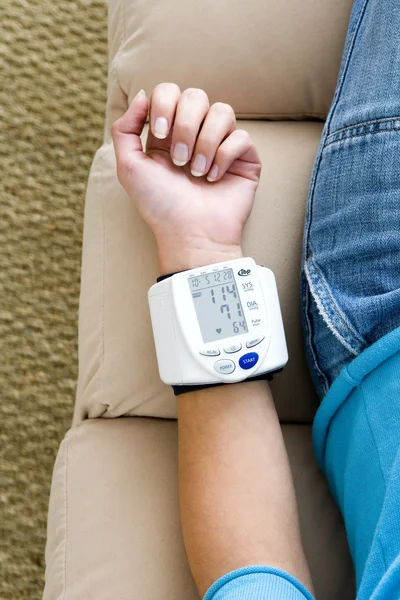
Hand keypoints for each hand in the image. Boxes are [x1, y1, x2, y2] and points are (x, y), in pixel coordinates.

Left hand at [111, 83, 261, 273]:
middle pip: (196, 95)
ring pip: (222, 111)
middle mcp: (195, 133)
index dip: (165, 105)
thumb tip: (142, 94)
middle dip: (185, 126)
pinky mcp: (245, 158)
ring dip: (205, 143)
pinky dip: (224, 157)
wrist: (190, 233)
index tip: (160, 135)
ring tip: (197, 172)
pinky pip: (241, 136)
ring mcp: (222, 143)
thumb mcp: (128, 167)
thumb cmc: (160, 205)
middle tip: (179, 161)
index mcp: (168, 132)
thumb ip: (124, 128)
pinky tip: (215, 179)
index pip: (170, 91)